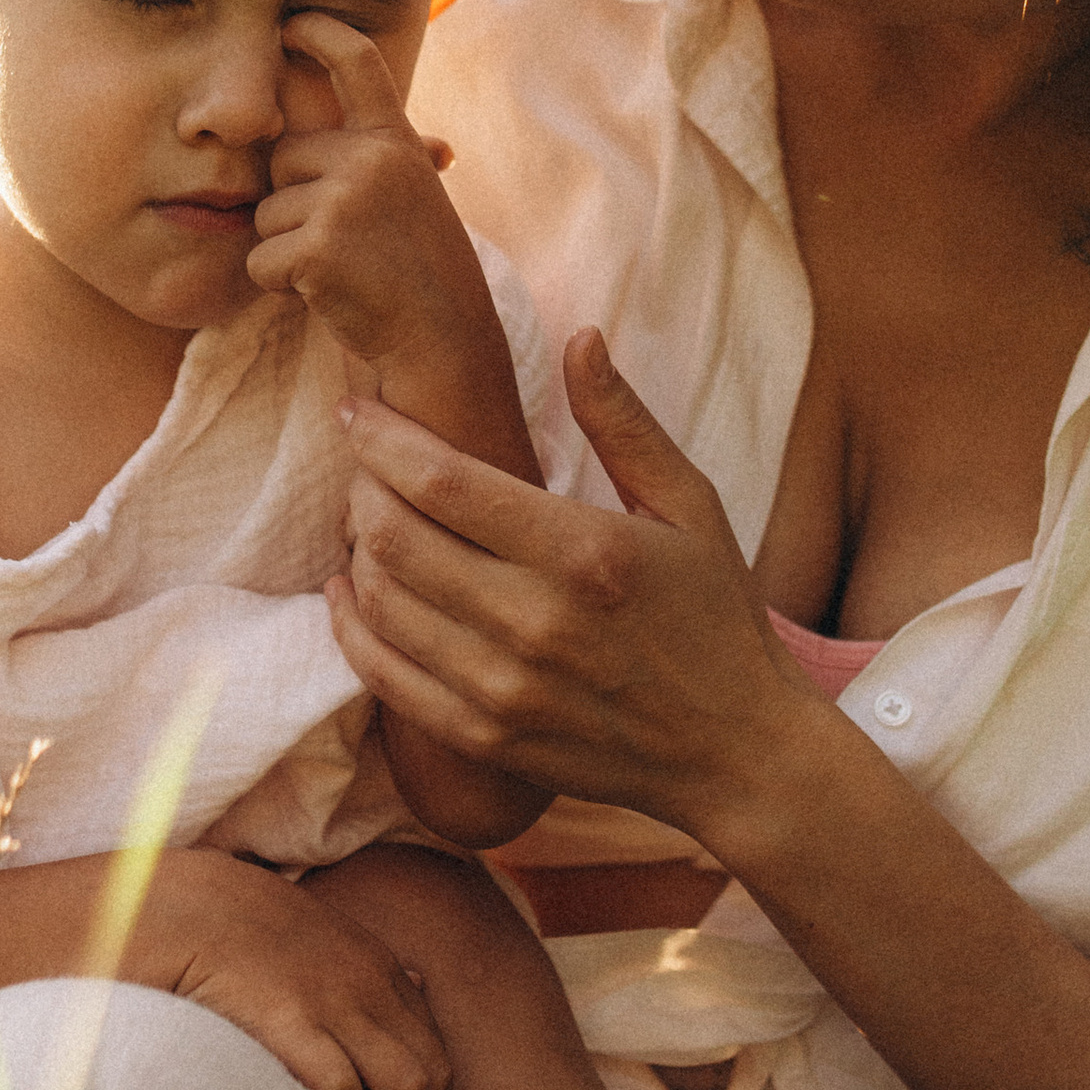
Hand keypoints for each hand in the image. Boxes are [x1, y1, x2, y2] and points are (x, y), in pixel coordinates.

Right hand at [128, 844, 451, 1089]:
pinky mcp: (291, 1023)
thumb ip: (371, 972)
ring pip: (406, 1089)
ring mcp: (335, 1004)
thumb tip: (421, 986)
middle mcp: (371, 988)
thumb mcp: (329, 939)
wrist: (192, 908)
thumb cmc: (251, 934)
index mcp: (381, 971)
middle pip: (432, 1078)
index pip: (437, 1055)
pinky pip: (344, 1088)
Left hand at [247, 9, 490, 378]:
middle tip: (342, 245)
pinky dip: (280, 285)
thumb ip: (373, 163)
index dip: (320, 33)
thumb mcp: (411, 199)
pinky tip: (325, 294)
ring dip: (287, 249)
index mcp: (395, 141)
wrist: (444, 344)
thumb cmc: (421, 278)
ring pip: (267, 212)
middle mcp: (372, 157)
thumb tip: (355, 140)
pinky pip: (260, 258)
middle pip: (284, 159)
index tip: (292, 21)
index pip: (357, 63)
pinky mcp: (319, 244)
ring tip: (341, 272)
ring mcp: (346, 198)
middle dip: (293, 202)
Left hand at [328, 327, 841, 859]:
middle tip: (365, 468)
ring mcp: (506, 689)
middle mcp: (536, 621)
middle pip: (395, 539)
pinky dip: (353, 630)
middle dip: (361, 490)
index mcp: (584, 551)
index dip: (382, 440)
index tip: (357, 413)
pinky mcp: (488, 740)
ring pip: (383, 605)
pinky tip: (350, 596)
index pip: (443, 482)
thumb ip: (624, 422)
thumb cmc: (718, 616)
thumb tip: (581, 336)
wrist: (739, 753)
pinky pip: (386, 680)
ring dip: (355, 553)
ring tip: (365, 522)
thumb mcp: (690, 505)